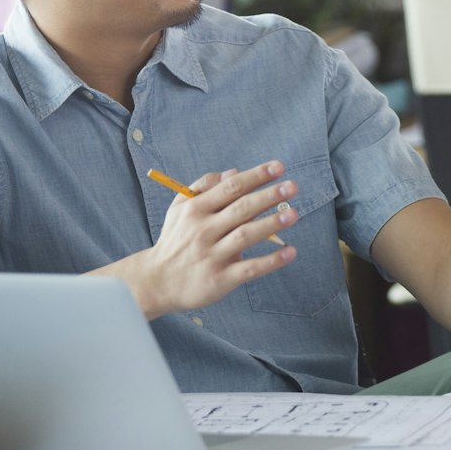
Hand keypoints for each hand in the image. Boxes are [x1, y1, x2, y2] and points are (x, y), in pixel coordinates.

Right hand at [113, 162, 298, 318]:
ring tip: (293, 214)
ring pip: (246, 235)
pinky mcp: (220, 279)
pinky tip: (290, 252)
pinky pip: (249, 268)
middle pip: (241, 209)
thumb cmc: (175, 240)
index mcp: (196, 209)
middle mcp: (204, 230)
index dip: (256, 176)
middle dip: (268, 196)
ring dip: (271, 224)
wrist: (157, 281)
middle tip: (292, 187)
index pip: (231, 188)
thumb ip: (203, 186)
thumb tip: (234, 171)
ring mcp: (212, 255)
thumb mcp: (180, 208)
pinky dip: (270, 261)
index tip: (279, 168)